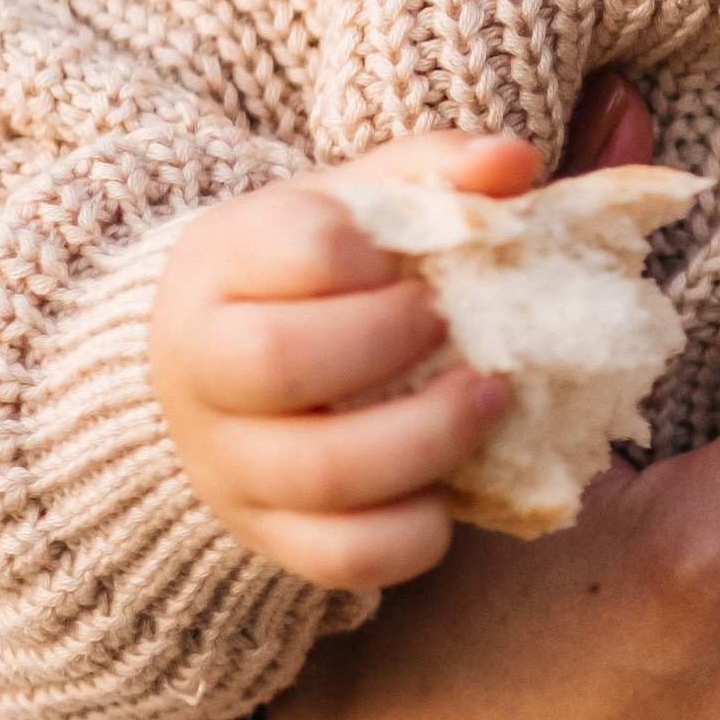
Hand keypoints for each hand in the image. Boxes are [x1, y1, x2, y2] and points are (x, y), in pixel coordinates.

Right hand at [148, 132, 530, 588]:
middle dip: (391, 339)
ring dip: (426, 436)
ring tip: (489, 399)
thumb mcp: (352, 205)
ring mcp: (230, 463)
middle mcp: (203, 368)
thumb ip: (435, 171)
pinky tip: (450, 491)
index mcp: (222, 261)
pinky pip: (341, 557)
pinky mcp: (267, 536)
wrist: (214, 363)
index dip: (372, 248)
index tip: (415, 254)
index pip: (292, 243)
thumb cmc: (305, 273)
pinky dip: (411, 533)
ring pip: (320, 470)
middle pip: (283, 360)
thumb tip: (515, 162)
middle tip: (451, 322)